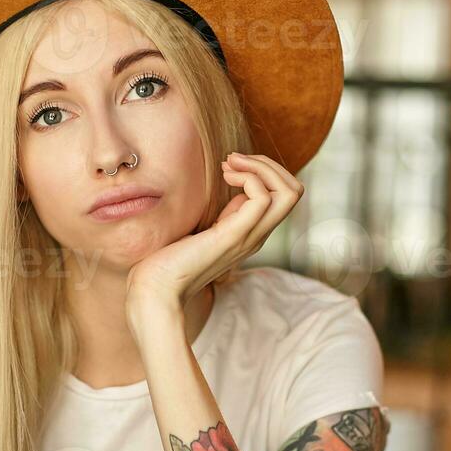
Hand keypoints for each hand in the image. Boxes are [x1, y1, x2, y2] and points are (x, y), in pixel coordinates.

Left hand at [125, 152, 303, 313]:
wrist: (156, 289)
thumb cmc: (171, 259)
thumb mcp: (207, 229)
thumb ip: (227, 214)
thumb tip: (239, 190)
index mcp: (252, 233)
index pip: (285, 196)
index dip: (264, 172)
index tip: (230, 167)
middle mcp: (257, 236)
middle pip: (294, 191)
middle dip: (269, 164)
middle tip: (233, 161)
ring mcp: (248, 237)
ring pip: (288, 192)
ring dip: (260, 167)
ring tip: (229, 166)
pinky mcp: (233, 237)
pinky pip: (262, 199)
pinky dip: (248, 178)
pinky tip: (224, 178)